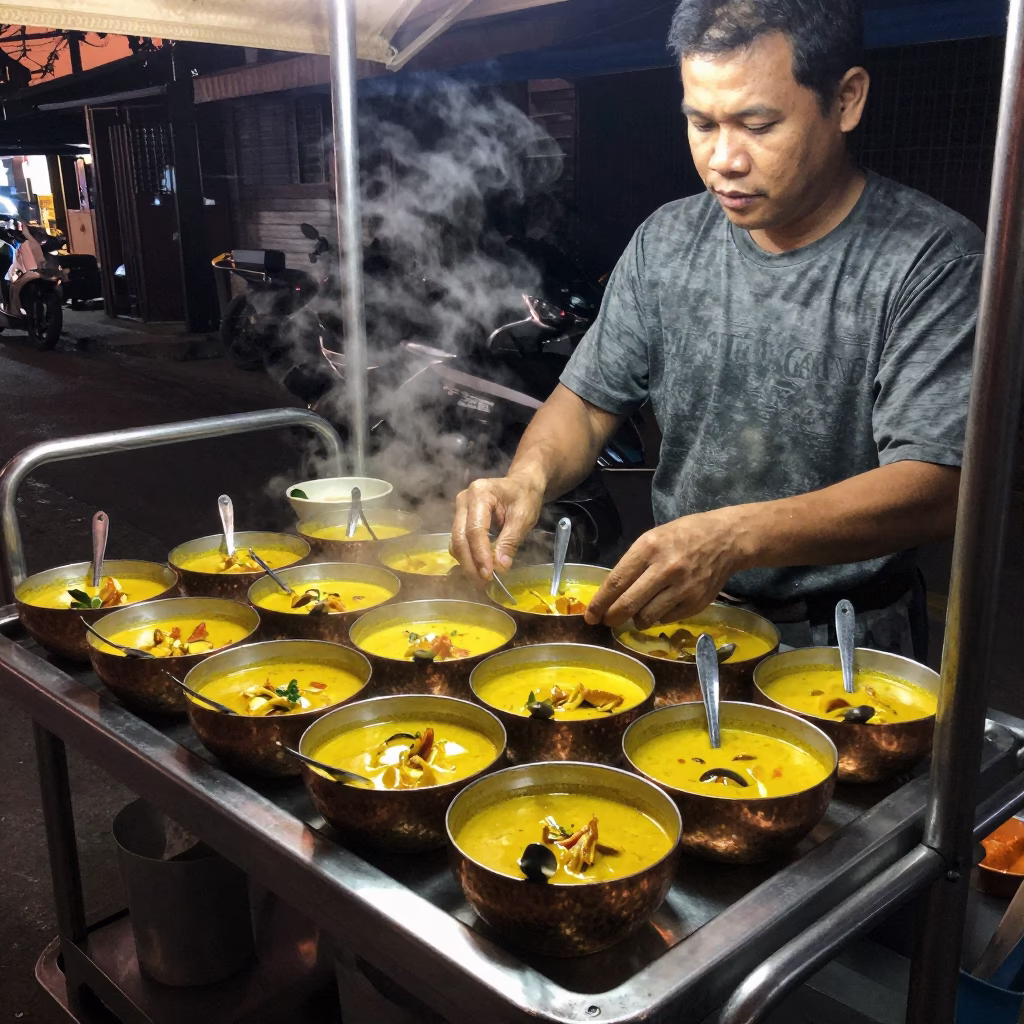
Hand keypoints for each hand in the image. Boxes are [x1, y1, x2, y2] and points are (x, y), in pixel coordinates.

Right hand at [451, 475, 544, 582]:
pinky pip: (459, 541)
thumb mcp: (523, 517)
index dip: (480, 554)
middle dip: (470, 564)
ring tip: (481, 581)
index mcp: (480, 493)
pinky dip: (467, 557)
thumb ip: (510, 541)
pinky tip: (478, 569)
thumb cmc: (525, 496)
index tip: (489, 574)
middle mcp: (463, 500)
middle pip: (460, 537)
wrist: (522, 484)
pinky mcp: (460, 519)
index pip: (475, 529)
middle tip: (483, 584)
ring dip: (467, 563)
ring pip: (456, 542)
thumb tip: (500, 566)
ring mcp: (459, 509)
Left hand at [585, 510, 742, 628]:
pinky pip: (666, 619)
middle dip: (611, 617)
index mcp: (649, 548)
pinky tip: (658, 608)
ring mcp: (682, 588)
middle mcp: (665, 569)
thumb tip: (611, 593)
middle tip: (606, 621)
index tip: (590, 616)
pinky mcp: (696, 603)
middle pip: (627, 604)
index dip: (599, 603)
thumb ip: (633, 563)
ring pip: (646, 618)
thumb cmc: (684, 535)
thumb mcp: (653, 538)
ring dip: (635, 620)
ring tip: (635, 614)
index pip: (616, 582)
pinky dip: (657, 618)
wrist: (726, 539)